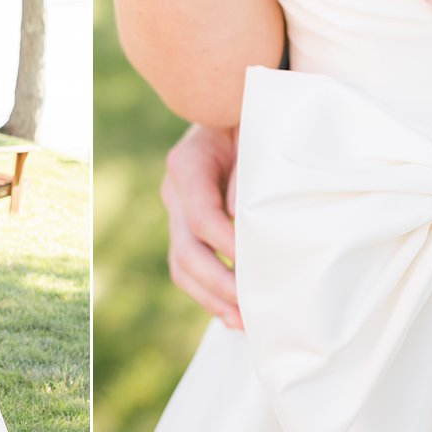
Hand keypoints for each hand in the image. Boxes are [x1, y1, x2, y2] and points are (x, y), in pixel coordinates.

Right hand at [161, 124, 241, 329]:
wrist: (231, 109)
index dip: (228, 245)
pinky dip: (209, 293)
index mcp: (187, 164)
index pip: (202, 217)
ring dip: (211, 298)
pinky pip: (189, 267)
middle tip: (250, 307)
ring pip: (182, 266)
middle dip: (218, 284)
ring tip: (243, 322)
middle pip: (186, 250)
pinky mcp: (187, 227)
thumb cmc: (251, 116)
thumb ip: (250, 168)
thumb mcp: (253, 130)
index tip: (257, 266)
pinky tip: (232, 315)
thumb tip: (247, 215)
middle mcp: (174, 191)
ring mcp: (177, 211)